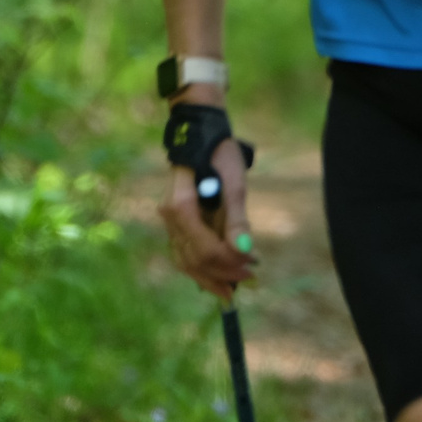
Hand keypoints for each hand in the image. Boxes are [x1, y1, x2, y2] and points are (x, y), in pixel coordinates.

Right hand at [156, 99, 255, 300]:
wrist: (199, 134)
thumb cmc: (219, 154)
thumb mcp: (234, 182)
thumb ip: (236, 219)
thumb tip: (245, 252)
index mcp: (181, 207)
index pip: (204, 249)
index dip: (228, 263)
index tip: (252, 268)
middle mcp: (169, 217)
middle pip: (192, 260)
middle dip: (222, 274)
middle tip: (249, 281)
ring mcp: (169, 221)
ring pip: (185, 261)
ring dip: (211, 275)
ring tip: (234, 287)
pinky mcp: (174, 222)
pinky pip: (184, 252)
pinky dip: (201, 266)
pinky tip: (217, 275)